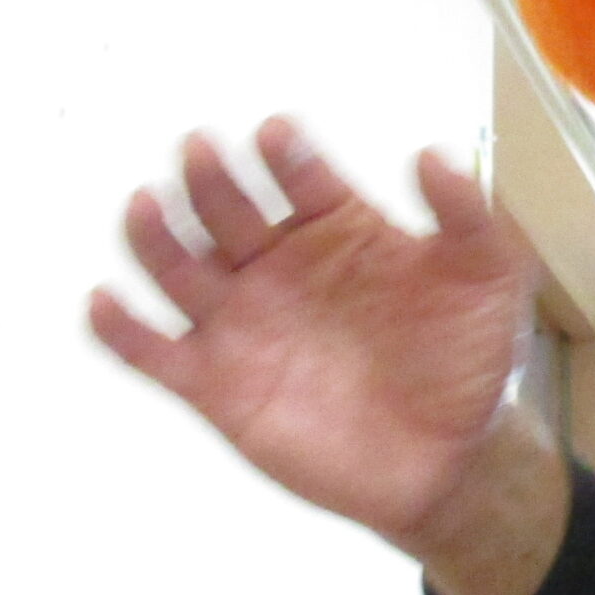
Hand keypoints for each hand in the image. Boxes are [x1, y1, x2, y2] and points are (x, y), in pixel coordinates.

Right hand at [89, 119, 570, 594]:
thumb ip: (466, 215)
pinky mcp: (217, 387)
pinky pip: (156, 355)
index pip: (300, 177)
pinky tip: (106, 302)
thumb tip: (431, 152)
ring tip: (147, 205)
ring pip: (179, 270)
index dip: (287, 154)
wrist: (450, 458)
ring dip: (155, 236)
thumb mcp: (488, 277)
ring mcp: (244, 324)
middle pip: (228, 210)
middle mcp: (279, 265)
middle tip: (202, 151)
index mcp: (337, 227)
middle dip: (212, 179)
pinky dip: (122, 331)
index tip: (277, 136)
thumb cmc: (466, 358)